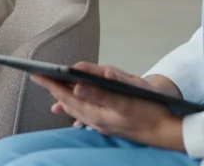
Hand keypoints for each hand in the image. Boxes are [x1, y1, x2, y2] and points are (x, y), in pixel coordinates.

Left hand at [34, 63, 185, 150]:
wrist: (168, 130)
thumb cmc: (149, 112)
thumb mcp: (124, 101)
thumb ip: (99, 94)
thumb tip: (76, 85)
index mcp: (96, 113)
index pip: (66, 96)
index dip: (50, 84)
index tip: (35, 74)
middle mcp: (95, 120)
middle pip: (69, 102)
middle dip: (54, 89)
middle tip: (39, 77)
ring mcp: (102, 123)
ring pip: (77, 109)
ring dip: (65, 99)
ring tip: (52, 92)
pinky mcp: (110, 123)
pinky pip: (88, 115)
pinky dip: (79, 108)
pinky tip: (75, 111)